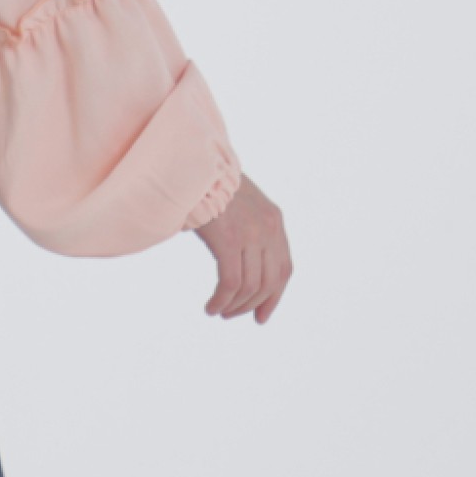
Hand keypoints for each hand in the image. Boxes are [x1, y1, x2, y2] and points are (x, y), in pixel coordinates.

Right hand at [195, 171, 290, 322]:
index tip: (260, 315)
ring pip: (250, 286)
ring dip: (234, 306)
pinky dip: (222, 300)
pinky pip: (231, 283)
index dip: (274, 296)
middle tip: (233, 314)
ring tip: (218, 311)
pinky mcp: (229, 239)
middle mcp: (268, 227)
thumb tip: (240, 256)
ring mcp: (250, 233)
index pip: (284, 269)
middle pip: (269, 281)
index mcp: (274, 218)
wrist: (191, 161)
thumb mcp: (238, 202)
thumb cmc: (206, 181)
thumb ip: (247, 225)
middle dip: (253, 304)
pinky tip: (211, 306)